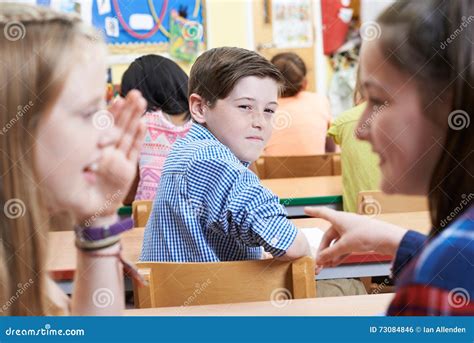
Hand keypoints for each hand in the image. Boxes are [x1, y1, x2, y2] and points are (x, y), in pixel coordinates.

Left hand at [79, 90, 146, 224]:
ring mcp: (119, 158)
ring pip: (128, 134)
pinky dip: (139, 138)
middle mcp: (108, 149)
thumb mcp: (69, 168)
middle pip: (120, 126)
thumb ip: (72, 152)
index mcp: (94, 147)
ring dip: (135, 118)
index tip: (117, 97)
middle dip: (128, 109)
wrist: (90, 209)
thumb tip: (66, 130)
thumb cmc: (77, 189)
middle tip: (136, 94)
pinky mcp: (128, 169)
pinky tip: (143, 123)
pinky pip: (134, 151)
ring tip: (142, 101)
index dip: (112, 112)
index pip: (104, 126)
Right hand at [304, 207, 406, 267]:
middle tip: (319, 262)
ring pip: (337, 243)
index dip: (313, 212)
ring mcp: (351, 231)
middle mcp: (344, 223)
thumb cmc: (366, 236)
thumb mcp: (345, 246)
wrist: (388, 239)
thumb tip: (319, 259)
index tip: (305, 210)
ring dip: (331, 254)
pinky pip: (344, 246)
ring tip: (327, 266)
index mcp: (339, 218)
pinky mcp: (358, 239)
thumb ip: (330, 253)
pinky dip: (339, 254)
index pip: (322, 213)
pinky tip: (335, 264)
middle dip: (323, 249)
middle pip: (329, 235)